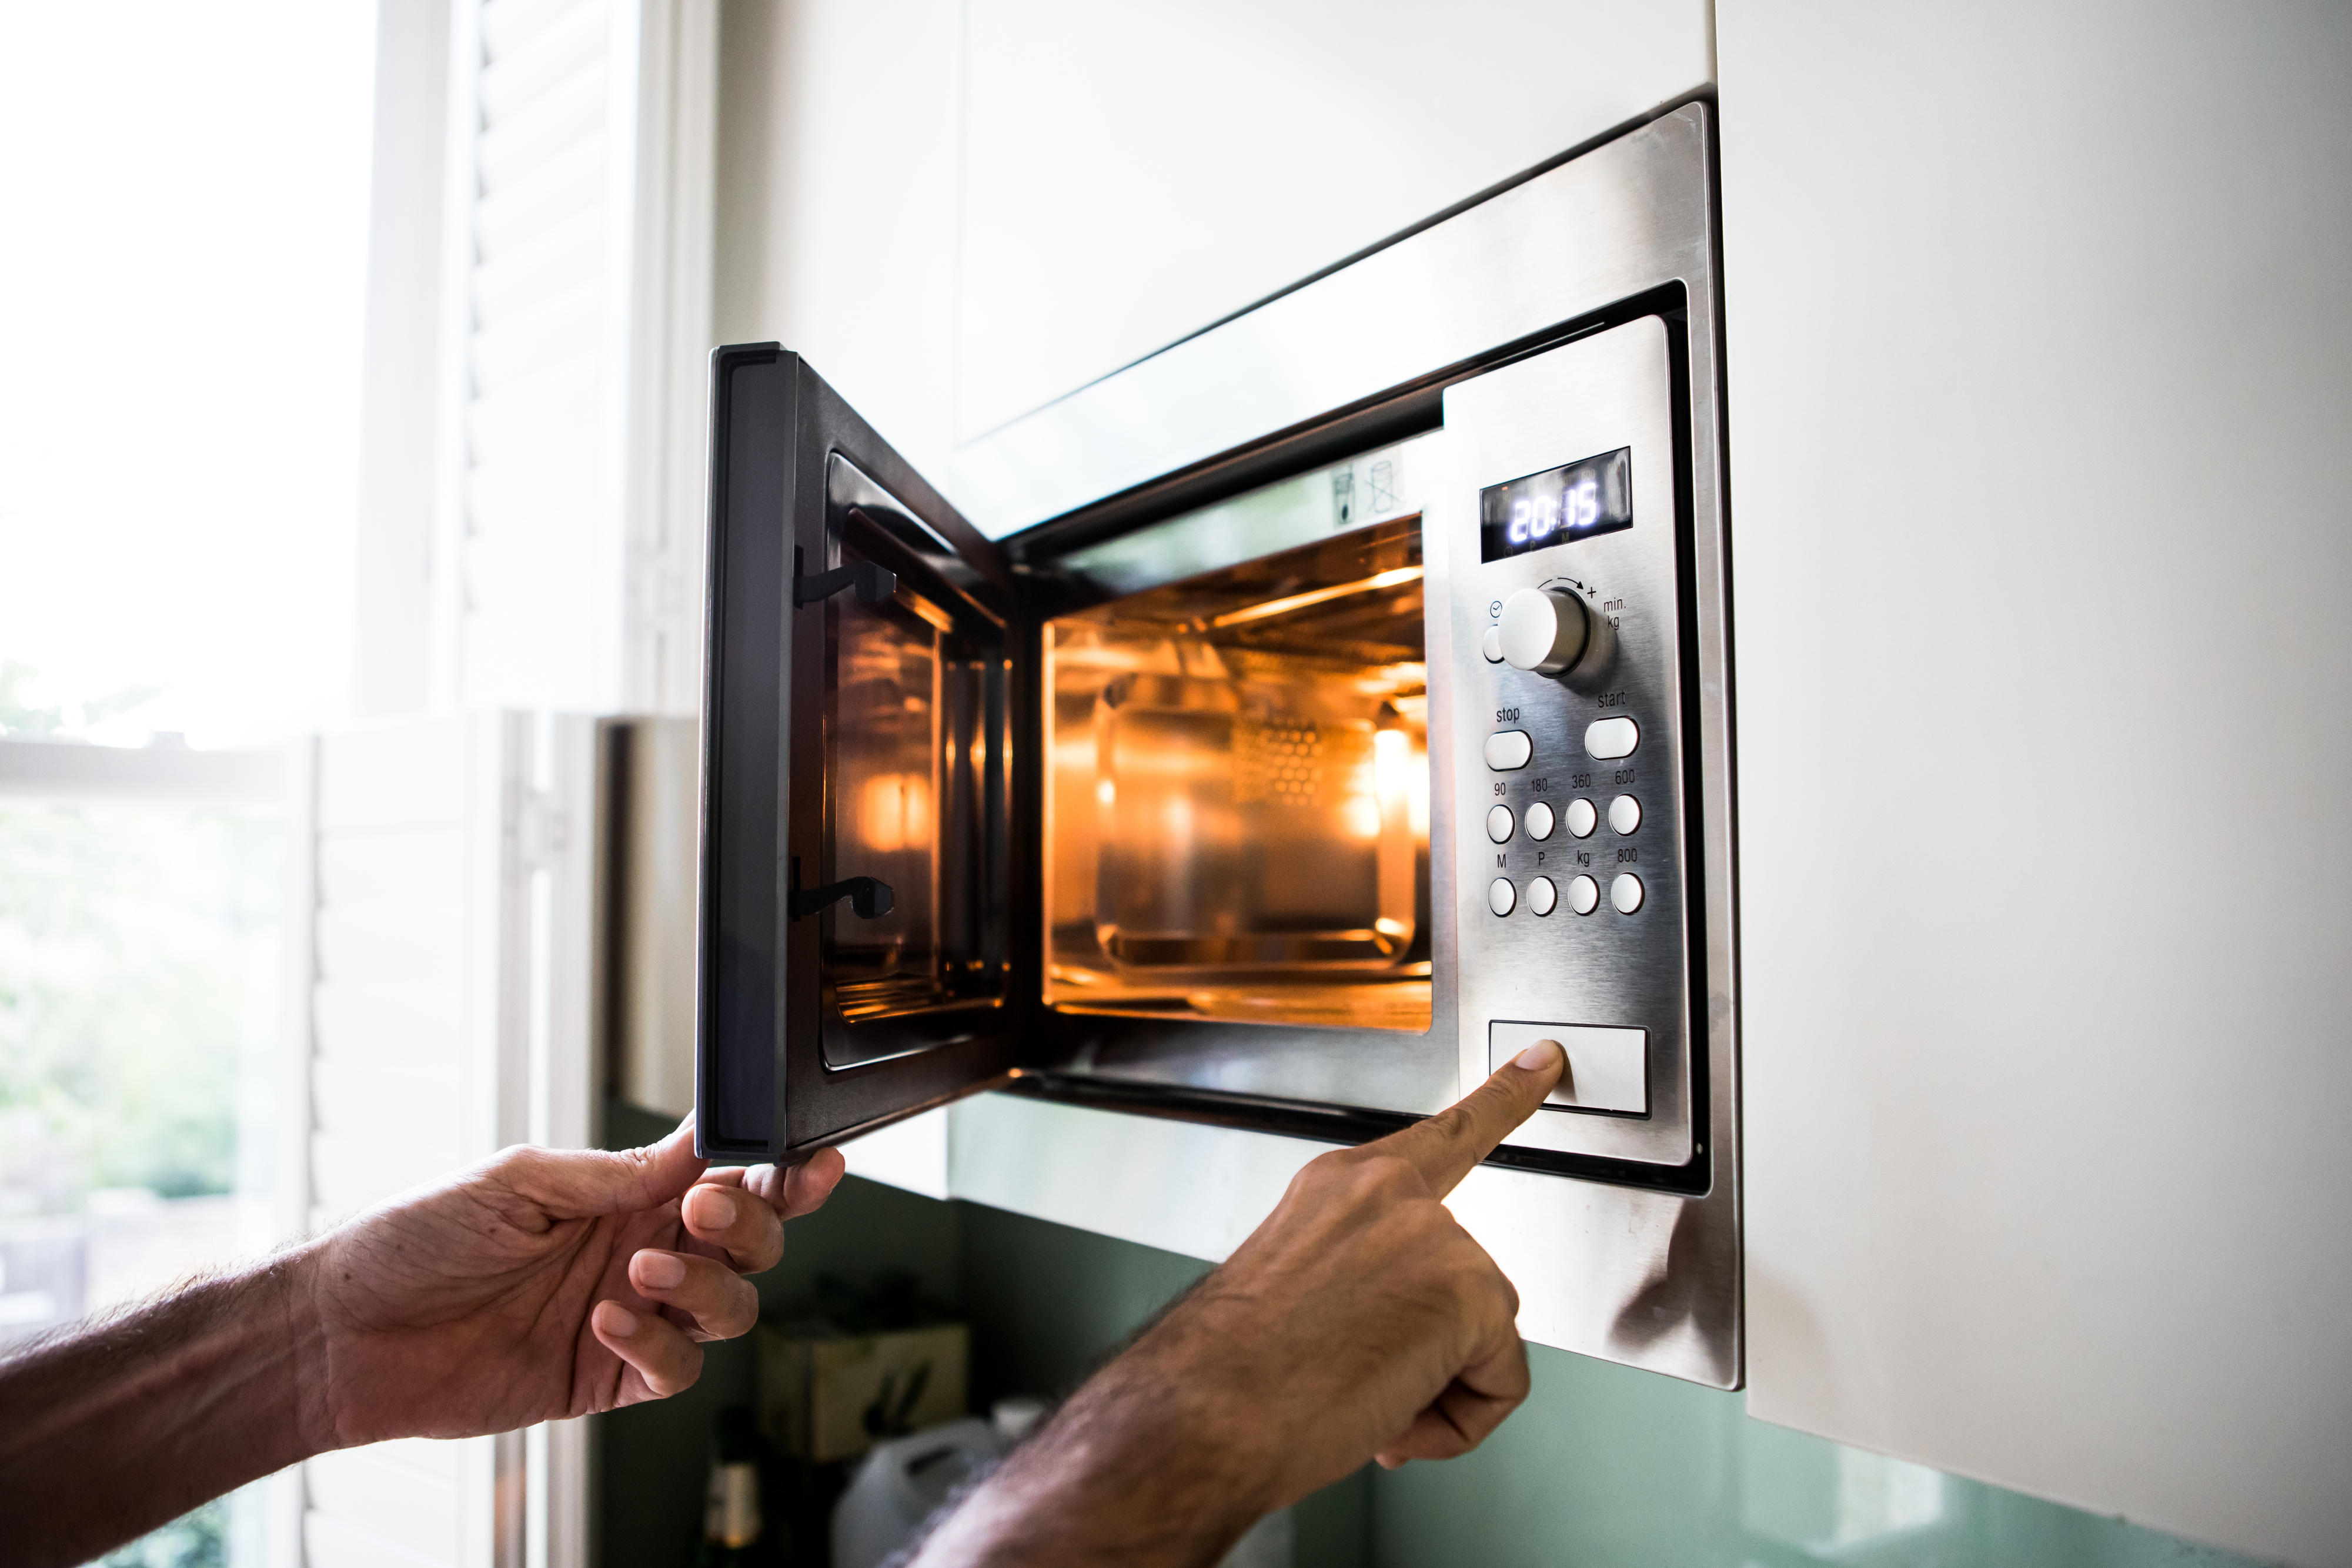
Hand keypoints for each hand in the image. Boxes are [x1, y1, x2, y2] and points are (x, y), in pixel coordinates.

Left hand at [298, 1119, 843, 1445]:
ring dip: (703, 1286)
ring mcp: (631, 1317)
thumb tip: (698, 1148)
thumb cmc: (413, 1241)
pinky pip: (676, 1370)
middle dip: (752, 1225)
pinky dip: (657, 1346)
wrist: (345, 1334)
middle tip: (703, 1211)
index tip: (808, 1162)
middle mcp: (640, 1252)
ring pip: (730, 1308)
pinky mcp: (607, 1378)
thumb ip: (617, 1172)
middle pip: (750, 1242)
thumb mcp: (519, 1179)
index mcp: (626, 1194)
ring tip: (640, 1273)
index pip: (728, 1177)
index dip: (781, 1171)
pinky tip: (604, 1323)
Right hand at [908, 1040, 1564, 1565]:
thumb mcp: (1295, 1293)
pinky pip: (1503, 1381)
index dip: (1504, 1097)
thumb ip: (1364, 1279)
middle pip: (1469, 1282)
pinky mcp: (1470, 1288)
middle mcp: (1389, 1195)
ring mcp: (1433, 1234)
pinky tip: (1394, 1413)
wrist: (1206, 1412)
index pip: (1442, 1135)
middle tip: (1358, 1382)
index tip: (1543, 1060)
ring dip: (1435, 1390)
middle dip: (1431, 1352)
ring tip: (1361, 1401)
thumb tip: (1400, 1335)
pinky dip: (1461, 1421)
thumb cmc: (1232, 1373)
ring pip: (1484, 1338)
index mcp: (1341, 1188)